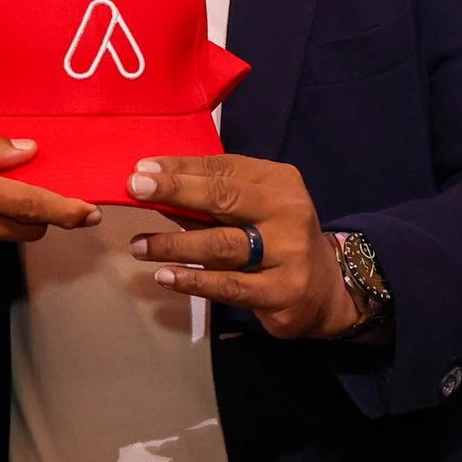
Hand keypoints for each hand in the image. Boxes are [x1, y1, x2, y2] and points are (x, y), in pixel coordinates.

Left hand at [126, 155, 361, 338]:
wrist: (326, 288)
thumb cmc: (277, 237)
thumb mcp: (255, 207)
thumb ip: (212, 200)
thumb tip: (155, 188)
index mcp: (279, 181)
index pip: (223, 169)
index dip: (180, 168)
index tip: (141, 170)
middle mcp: (287, 212)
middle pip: (224, 198)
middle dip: (175, 191)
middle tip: (134, 190)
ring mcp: (288, 254)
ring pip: (221, 245)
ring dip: (174, 244)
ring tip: (140, 245)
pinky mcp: (282, 292)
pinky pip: (229, 286)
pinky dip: (194, 281)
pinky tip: (166, 276)